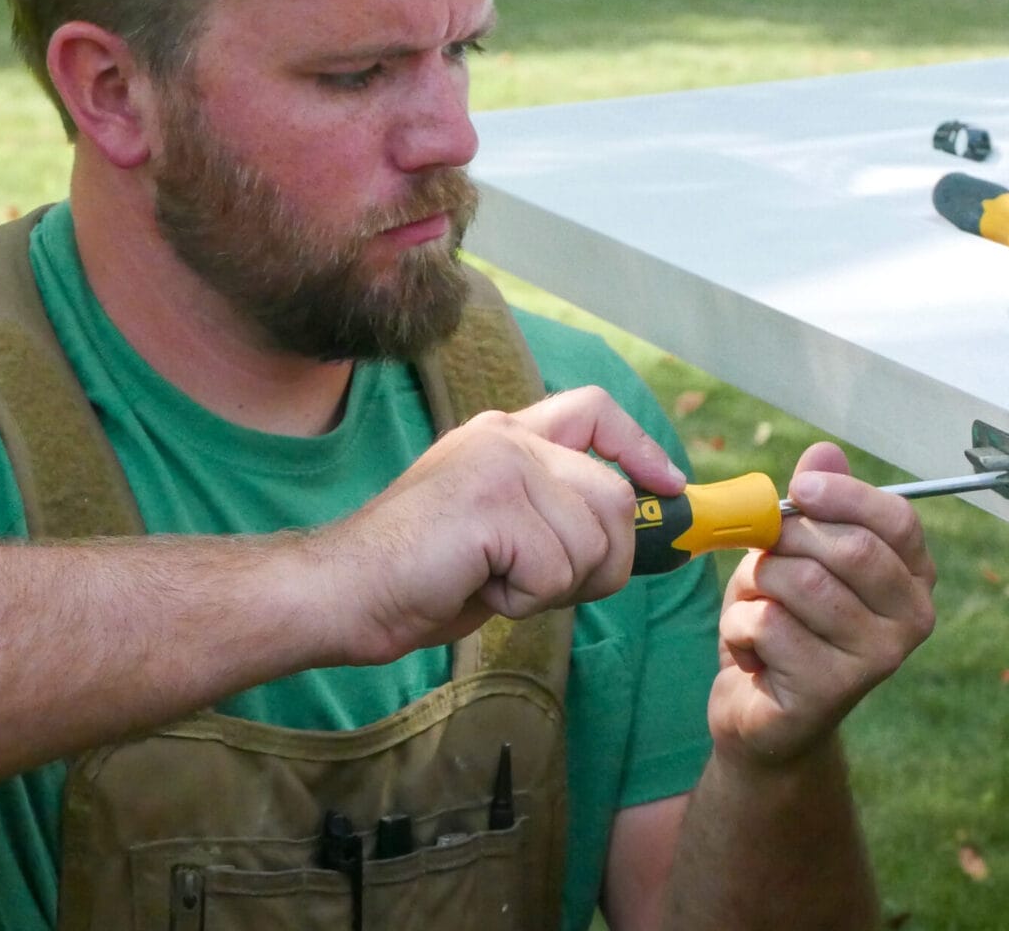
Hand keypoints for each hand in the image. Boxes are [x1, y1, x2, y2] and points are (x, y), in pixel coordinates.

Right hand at [312, 386, 686, 662]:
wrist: (340, 592)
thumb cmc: (418, 576)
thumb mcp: (501, 532)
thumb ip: (556, 515)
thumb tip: (630, 535)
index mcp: (506, 435)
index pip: (596, 409)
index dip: (641, 447)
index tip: (668, 485)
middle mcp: (507, 438)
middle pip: (614, 498)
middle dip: (601, 561)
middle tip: (538, 584)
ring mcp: (500, 465)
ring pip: (592, 541)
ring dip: (555, 586)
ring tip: (492, 580)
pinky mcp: (492, 503)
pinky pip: (555, 570)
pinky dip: (524, 599)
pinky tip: (476, 586)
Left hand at [709, 443, 936, 766]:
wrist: (761, 714)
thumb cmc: (783, 622)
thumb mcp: (795, 554)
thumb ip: (814, 506)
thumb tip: (824, 452)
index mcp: (913, 577)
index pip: (897, 520)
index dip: (846, 496)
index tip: (801, 490)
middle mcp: (911, 620)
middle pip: (850, 548)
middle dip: (789, 542)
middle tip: (764, 558)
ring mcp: (877, 659)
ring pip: (803, 583)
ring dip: (758, 587)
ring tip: (758, 608)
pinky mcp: (832, 690)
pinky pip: (769, 624)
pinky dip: (740, 628)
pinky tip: (751, 652)